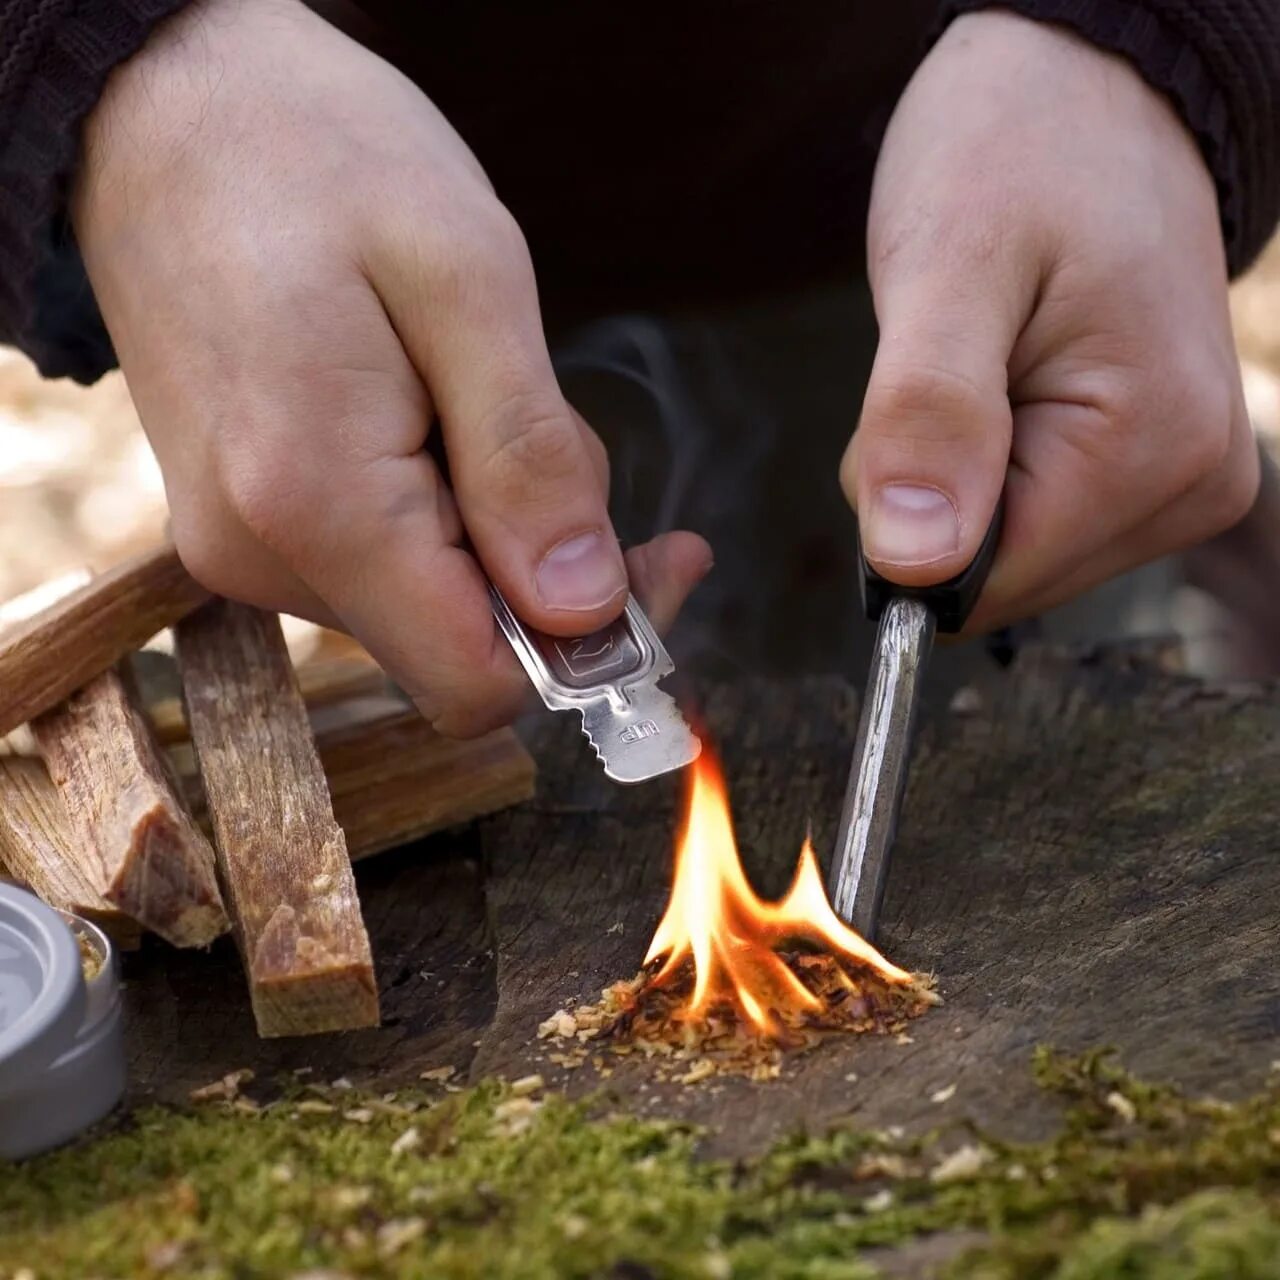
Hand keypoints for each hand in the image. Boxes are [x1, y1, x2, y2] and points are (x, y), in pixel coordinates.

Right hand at [74, 0, 710, 735]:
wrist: (162, 109)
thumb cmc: (317, 158)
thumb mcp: (467, 280)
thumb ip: (528, 461)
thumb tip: (583, 607)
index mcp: (316, 504)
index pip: (476, 680)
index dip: (589, 644)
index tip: (660, 556)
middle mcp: (261, 554)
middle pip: (462, 642)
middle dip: (543, 556)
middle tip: (547, 413)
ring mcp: (241, 545)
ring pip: (427, 602)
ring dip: (491, 523)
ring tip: (464, 383)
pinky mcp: (246, 523)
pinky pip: (381, 564)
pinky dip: (439, 509)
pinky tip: (423, 405)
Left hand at [843, 11, 1258, 630]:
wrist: (1083, 93)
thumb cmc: (1019, 151)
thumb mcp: (949, 268)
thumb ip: (927, 415)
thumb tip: (913, 562)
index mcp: (1154, 450)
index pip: (983, 586)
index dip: (909, 521)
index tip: (908, 416)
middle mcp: (1191, 485)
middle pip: (998, 578)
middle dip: (936, 495)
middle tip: (946, 370)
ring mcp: (1181, 480)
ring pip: (1010, 555)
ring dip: (960, 478)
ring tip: (983, 361)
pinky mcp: (1153, 469)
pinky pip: (1032, 519)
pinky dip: (988, 466)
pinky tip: (1009, 381)